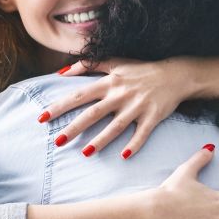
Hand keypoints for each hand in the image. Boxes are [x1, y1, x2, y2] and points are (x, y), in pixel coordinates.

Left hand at [39, 58, 193, 158]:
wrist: (175, 74)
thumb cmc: (142, 70)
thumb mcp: (116, 62)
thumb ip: (89, 64)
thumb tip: (62, 72)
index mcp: (109, 82)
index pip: (79, 95)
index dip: (60, 106)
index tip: (42, 118)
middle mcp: (121, 95)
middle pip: (93, 113)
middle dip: (74, 128)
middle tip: (57, 141)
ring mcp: (137, 107)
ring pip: (116, 126)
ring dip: (100, 140)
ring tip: (85, 153)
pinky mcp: (153, 116)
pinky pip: (142, 133)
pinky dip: (134, 144)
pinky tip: (124, 156)